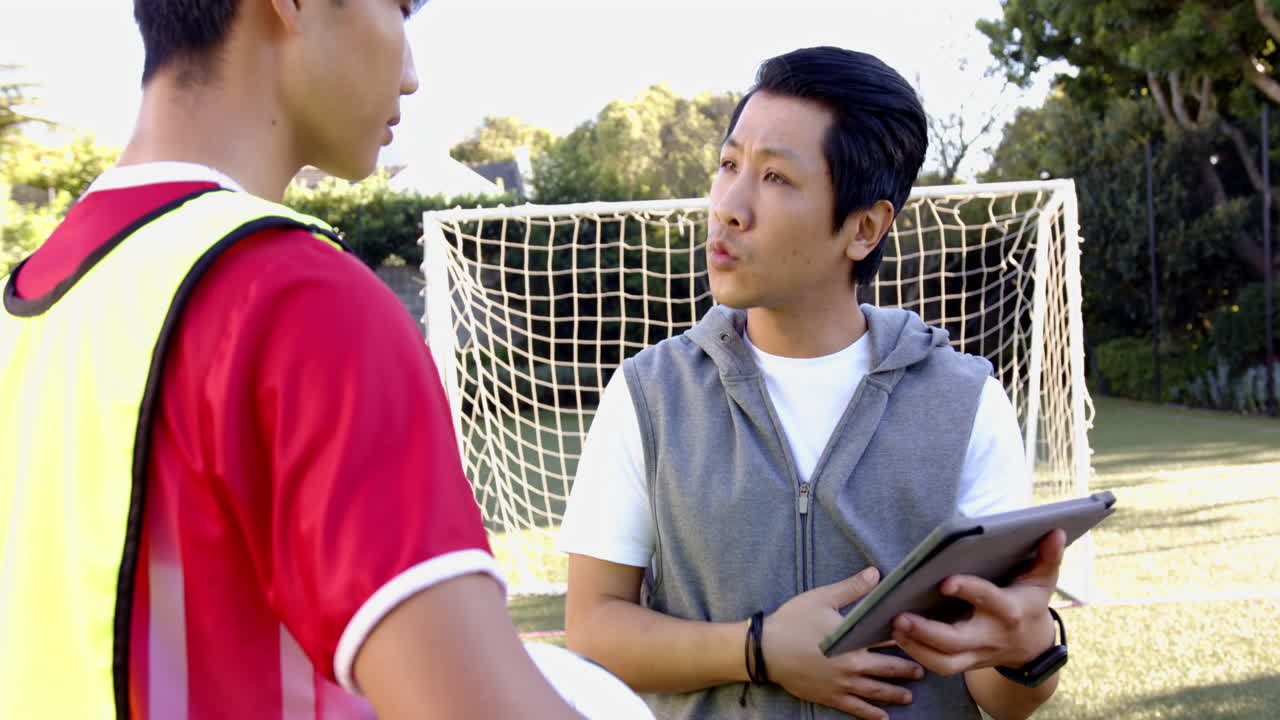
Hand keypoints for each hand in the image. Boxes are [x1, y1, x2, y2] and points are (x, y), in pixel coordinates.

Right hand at [763, 567, 924, 719]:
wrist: (765, 650)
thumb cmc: (792, 621)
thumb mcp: (822, 598)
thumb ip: (852, 588)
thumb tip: (875, 574)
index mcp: (854, 640)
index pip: (889, 639)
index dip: (907, 639)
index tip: (922, 638)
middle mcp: (853, 665)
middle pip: (888, 669)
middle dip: (907, 670)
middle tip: (922, 671)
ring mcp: (842, 684)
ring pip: (877, 691)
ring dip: (895, 693)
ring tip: (909, 695)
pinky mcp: (830, 697)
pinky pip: (856, 708)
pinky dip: (872, 714)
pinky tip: (883, 717)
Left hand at [891, 529, 1065, 676]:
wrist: (1033, 646)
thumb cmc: (1030, 603)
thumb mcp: (1043, 580)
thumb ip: (1048, 556)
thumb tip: (1056, 531)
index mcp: (1009, 610)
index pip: (988, 599)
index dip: (968, 591)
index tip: (944, 581)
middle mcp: (991, 635)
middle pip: (957, 640)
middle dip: (928, 631)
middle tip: (900, 616)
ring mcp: (977, 653)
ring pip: (945, 662)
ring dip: (916, 648)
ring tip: (894, 627)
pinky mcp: (966, 663)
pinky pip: (940, 666)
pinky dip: (917, 655)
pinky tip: (897, 636)